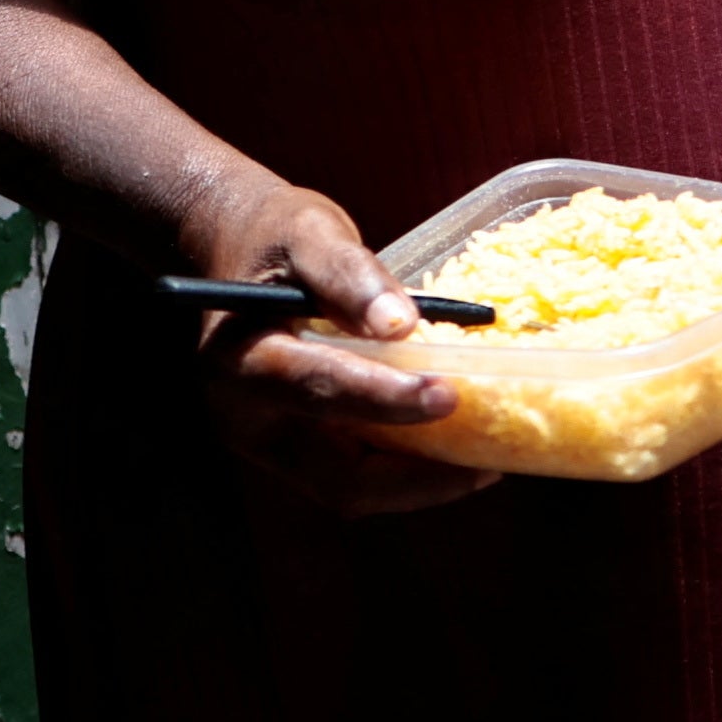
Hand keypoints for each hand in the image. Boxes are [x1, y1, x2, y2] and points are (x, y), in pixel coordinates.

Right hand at [167, 163, 497, 518]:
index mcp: (240, 361)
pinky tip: (458, 450)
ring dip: (420, 483)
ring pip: (353, 489)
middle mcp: (249, 419)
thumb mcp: (308, 232)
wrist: (236, 252)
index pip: (317, 389)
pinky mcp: (300, 448)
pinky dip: (408, 471)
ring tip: (485, 460)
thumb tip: (402, 324)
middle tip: (484, 458)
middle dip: (414, 475)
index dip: (384, 399)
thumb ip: (348, 274)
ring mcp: (274, 443)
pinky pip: (358, 475)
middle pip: (336, 476)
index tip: (447, 394)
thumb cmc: (272, 237)